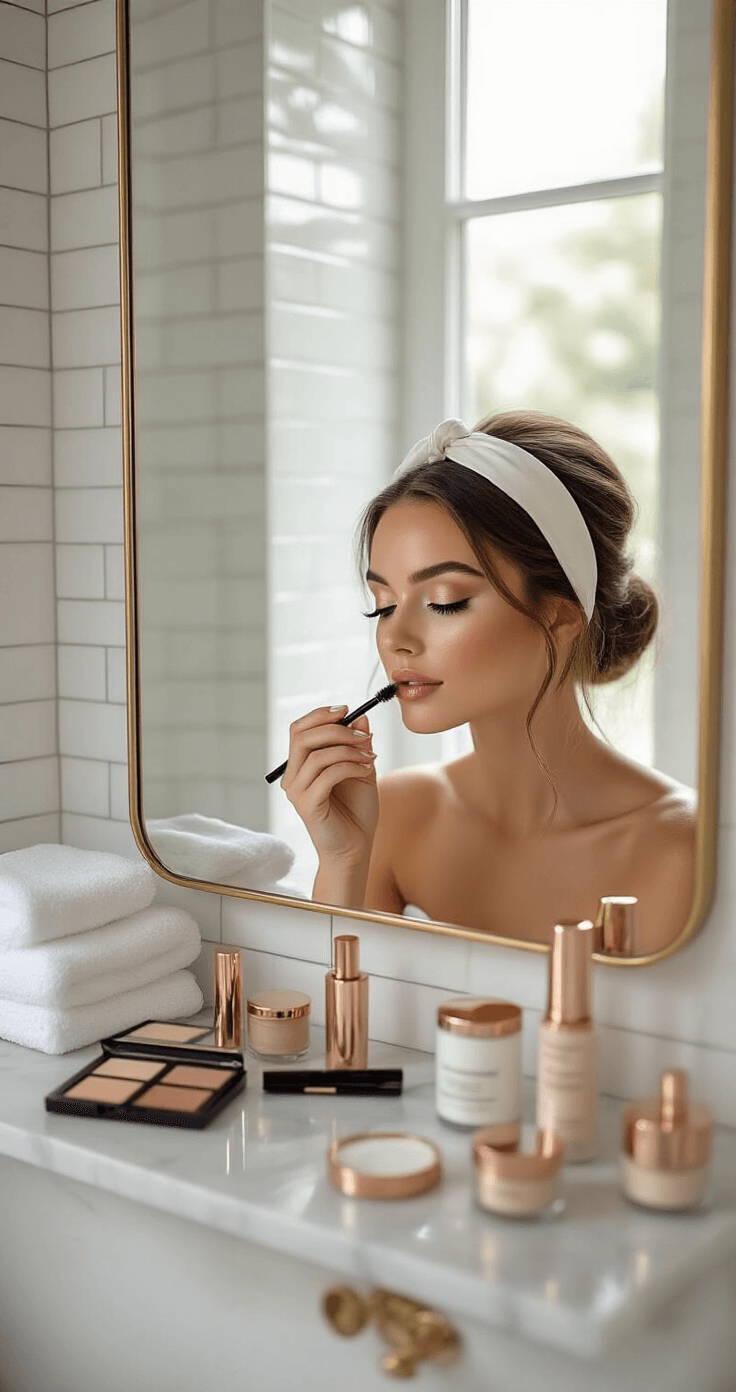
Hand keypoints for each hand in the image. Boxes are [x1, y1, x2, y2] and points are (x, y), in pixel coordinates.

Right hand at [281, 706, 378, 869]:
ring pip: (317, 755)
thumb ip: (358, 746)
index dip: (321, 715)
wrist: (356, 849)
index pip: (299, 730)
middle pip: (302, 737)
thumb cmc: (356, 812)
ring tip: (371, 757)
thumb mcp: (362, 770)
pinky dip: (350, 767)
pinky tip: (367, 772)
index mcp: (300, 767)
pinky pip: (327, 774)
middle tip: (364, 735)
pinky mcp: (308, 805)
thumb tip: (360, 718)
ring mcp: (297, 792)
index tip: (348, 711)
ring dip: (348, 750)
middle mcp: (293, 778)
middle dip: (336, 729)